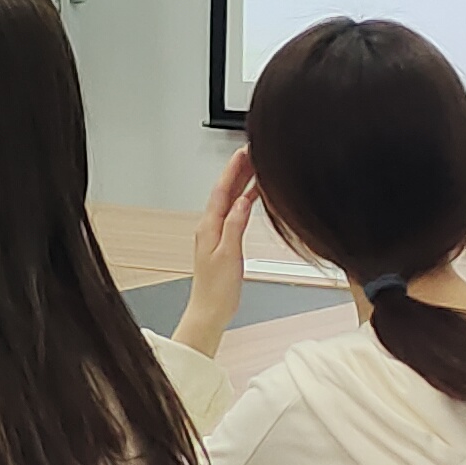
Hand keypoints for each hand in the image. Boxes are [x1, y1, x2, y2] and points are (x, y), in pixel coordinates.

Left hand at [180, 155, 262, 353]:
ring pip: (230, 200)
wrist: (209, 312)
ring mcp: (215, 233)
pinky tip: (252, 196)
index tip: (243, 152)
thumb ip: (235, 226)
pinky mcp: (222, 241)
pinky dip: (244, 201)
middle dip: (239, 170)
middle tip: (252, 152)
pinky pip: (234, 213)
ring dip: (242, 183)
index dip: (233, 169)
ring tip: (256, 167)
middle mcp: (210, 227)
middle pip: (226, 191)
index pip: (222, 190)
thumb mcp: (228, 255)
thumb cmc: (217, 291)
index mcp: (209, 227)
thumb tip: (242, 201)